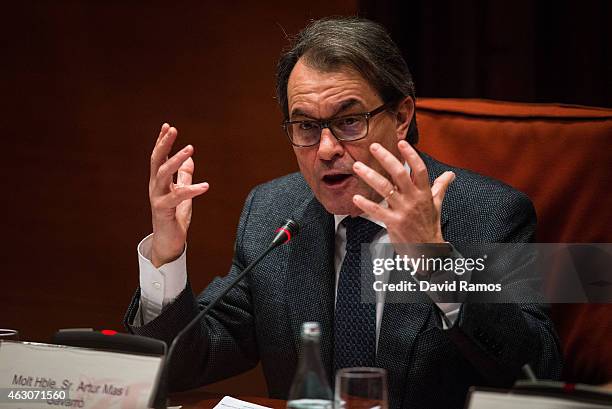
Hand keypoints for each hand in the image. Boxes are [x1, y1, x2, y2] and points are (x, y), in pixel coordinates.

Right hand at [149, 123, 208, 266]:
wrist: (168, 242)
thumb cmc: (174, 218)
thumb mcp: (182, 194)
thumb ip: (184, 177)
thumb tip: (190, 160)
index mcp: (159, 181)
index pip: (158, 157)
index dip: (162, 141)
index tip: (168, 126)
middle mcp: (155, 187)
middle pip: (156, 161)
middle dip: (164, 144)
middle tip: (173, 130)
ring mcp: (157, 198)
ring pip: (163, 174)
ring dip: (176, 160)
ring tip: (190, 149)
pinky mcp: (164, 210)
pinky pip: (177, 197)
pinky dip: (192, 190)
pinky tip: (205, 186)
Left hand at [352, 140, 454, 245]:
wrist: (427, 250)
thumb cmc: (430, 225)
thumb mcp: (437, 204)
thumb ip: (441, 186)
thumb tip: (450, 174)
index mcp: (424, 193)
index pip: (419, 169)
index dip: (411, 155)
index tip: (401, 142)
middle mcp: (413, 199)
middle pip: (399, 174)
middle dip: (386, 158)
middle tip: (374, 147)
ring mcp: (403, 210)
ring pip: (385, 188)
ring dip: (369, 176)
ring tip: (358, 166)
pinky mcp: (393, 222)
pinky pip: (377, 211)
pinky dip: (366, 204)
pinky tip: (356, 197)